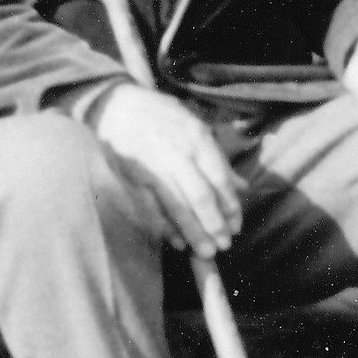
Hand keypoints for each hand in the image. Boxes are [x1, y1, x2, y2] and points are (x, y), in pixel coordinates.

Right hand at [89, 83, 243, 258]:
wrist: (115, 106)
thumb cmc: (160, 116)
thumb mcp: (193, 126)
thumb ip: (217, 158)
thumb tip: (242, 187)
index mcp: (196, 137)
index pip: (219, 178)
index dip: (230, 206)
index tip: (237, 226)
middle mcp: (176, 152)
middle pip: (200, 196)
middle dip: (214, 224)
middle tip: (225, 245)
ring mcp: (152, 165)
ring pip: (176, 206)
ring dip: (193, 232)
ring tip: (206, 252)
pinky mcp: (132, 177)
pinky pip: (151, 208)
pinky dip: (165, 228)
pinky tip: (178, 242)